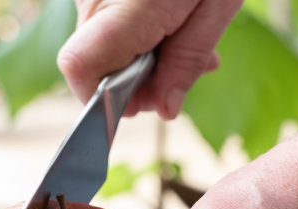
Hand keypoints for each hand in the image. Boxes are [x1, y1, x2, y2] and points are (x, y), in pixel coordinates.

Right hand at [57, 0, 242, 118]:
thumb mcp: (217, 6)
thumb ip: (186, 61)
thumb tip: (164, 110)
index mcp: (129, 5)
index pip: (79, 66)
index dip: (102, 99)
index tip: (138, 106)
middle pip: (92, 62)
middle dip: (136, 83)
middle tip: (182, 75)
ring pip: (101, 45)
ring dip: (143, 59)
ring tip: (189, 46)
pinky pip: (108, 22)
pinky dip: (139, 35)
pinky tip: (173, 25)